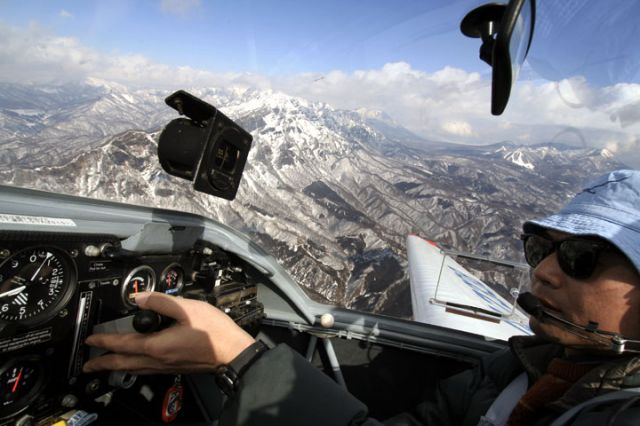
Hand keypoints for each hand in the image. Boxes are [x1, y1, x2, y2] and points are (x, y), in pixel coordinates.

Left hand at [82, 292, 254, 374]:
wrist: (233, 352)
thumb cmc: (214, 332)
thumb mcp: (188, 309)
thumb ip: (161, 301)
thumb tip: (139, 297)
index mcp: (157, 346)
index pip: (123, 344)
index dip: (104, 341)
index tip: (90, 340)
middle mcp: (159, 360)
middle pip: (123, 364)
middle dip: (103, 363)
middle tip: (88, 365)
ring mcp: (167, 366)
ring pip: (134, 369)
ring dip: (116, 367)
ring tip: (106, 366)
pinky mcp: (175, 368)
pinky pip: (146, 370)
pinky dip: (133, 368)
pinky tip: (136, 365)